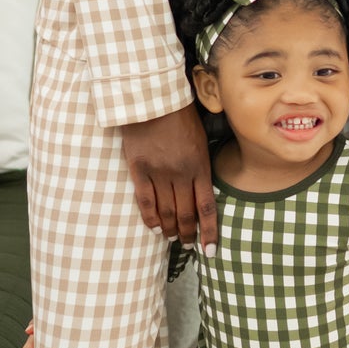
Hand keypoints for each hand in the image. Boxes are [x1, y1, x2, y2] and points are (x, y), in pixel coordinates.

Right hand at [120, 104, 218, 250]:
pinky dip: (150, 217)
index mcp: (199, 166)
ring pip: (166, 211)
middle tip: (187, 244)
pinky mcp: (138, 169)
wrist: (153, 97)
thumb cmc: (180, 115)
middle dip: (188, 233)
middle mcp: (180, 173)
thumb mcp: (200, 139)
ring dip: (170, 229)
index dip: (209, 231)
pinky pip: (144, 200)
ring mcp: (158, 173)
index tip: (210, 250)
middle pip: (186, 214)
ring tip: (171, 237)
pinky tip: (154, 227)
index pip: (207, 207)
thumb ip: (201, 165)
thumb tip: (203, 190)